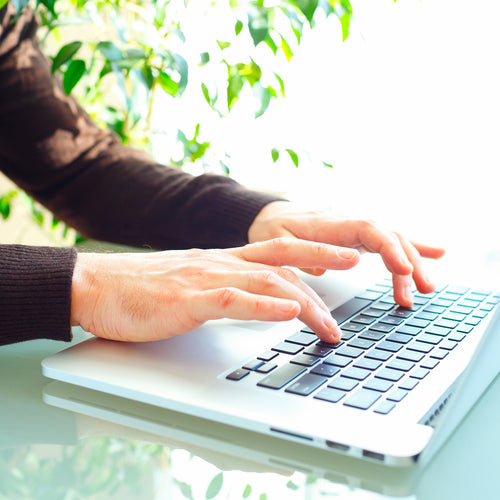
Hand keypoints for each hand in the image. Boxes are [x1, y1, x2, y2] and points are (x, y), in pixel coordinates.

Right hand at [71, 239, 360, 343]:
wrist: (99, 285)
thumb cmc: (144, 288)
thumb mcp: (194, 282)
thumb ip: (226, 287)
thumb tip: (255, 298)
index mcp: (223, 260)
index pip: (278, 250)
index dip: (313, 251)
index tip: (342, 257)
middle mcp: (221, 263)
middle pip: (282, 257)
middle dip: (323, 260)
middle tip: (357, 266)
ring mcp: (205, 279)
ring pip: (266, 280)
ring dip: (303, 302)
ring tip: (329, 323)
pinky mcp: (187, 300)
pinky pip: (232, 299)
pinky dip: (263, 305)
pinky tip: (286, 311)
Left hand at [248, 201, 445, 306]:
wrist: (270, 216)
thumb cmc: (273, 230)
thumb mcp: (277, 242)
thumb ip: (299, 253)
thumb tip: (322, 267)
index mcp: (329, 224)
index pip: (367, 230)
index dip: (388, 248)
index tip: (403, 270)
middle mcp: (348, 223)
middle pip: (387, 236)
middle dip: (406, 264)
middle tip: (413, 294)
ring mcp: (355, 228)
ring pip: (392, 239)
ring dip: (412, 262)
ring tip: (425, 289)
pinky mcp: (358, 236)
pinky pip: (388, 240)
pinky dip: (412, 247)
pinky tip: (436, 253)